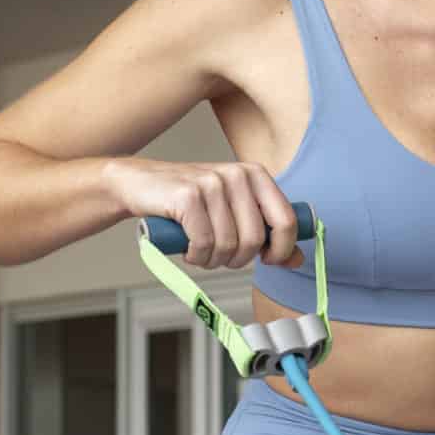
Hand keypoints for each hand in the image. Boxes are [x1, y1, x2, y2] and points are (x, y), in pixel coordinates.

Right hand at [103, 156, 305, 270]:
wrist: (137, 185)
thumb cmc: (189, 202)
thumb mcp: (232, 211)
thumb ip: (266, 232)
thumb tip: (297, 259)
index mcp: (255, 175)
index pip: (286, 220)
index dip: (281, 249)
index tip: (267, 259)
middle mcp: (237, 174)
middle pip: (255, 240)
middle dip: (238, 259)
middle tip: (220, 257)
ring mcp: (212, 183)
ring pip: (229, 245)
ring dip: (213, 260)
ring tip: (200, 251)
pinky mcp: (188, 196)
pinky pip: (204, 244)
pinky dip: (196, 256)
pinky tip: (188, 249)